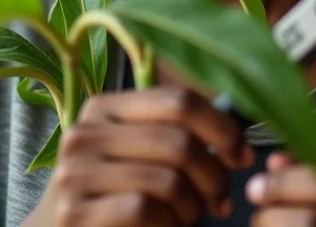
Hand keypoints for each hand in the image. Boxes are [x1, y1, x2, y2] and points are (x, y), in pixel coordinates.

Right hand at [40, 86, 253, 226]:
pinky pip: (144, 208)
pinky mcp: (74, 213)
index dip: (222, 128)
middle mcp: (85, 132)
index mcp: (104, 107)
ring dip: (192, 207)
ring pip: (168, 179)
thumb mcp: (142, 155)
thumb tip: (236, 141)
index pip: (179, 100)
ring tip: (189, 217)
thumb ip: (175, 135)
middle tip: (220, 200)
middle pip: (179, 141)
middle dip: (214, 176)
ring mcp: (75, 173)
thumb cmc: (117, 197)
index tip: (241, 156)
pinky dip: (169, 225)